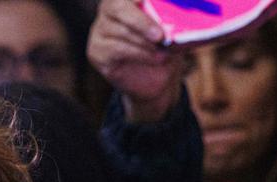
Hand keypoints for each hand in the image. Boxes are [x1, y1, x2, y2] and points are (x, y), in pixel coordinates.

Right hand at [87, 0, 184, 122]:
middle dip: (141, 22)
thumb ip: (171, 15)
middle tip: (161, 36)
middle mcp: (109, 7)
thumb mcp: (174, 26)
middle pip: (117, 6)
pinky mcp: (96, 51)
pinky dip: (139, 54)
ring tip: (165, 52)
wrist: (157, 79)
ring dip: (145, 43)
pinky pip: (116, 49)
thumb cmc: (165, 45)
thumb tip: (180, 14)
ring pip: (119, 31)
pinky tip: (156, 58)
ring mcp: (99, 29)